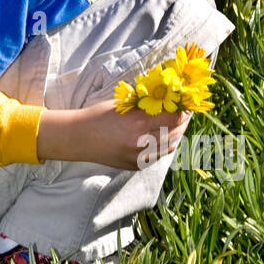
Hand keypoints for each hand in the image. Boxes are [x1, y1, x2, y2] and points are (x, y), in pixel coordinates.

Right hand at [37, 98, 191, 170]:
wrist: (79, 138)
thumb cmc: (99, 116)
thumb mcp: (123, 106)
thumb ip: (144, 106)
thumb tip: (166, 99)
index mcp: (138, 122)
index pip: (173, 117)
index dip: (181, 111)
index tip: (183, 105)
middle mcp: (141, 141)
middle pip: (174, 133)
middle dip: (182, 123)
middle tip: (185, 115)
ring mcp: (139, 156)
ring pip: (169, 147)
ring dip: (176, 136)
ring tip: (178, 127)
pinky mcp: (135, 165)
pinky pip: (157, 157)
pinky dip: (164, 148)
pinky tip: (166, 140)